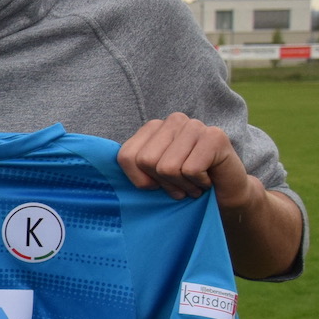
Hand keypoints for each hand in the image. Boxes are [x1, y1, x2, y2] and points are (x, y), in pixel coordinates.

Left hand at [119, 112, 303, 278]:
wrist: (224, 197)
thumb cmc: (184, 187)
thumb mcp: (150, 179)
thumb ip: (130, 168)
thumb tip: (93, 167)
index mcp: (153, 128)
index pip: (126, 156)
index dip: (141, 180)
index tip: (158, 184)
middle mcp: (173, 121)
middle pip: (146, 161)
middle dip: (163, 183)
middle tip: (180, 184)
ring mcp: (196, 126)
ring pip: (168, 166)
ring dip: (182, 185)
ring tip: (194, 182)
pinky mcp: (215, 137)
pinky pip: (190, 169)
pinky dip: (198, 183)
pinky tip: (207, 179)